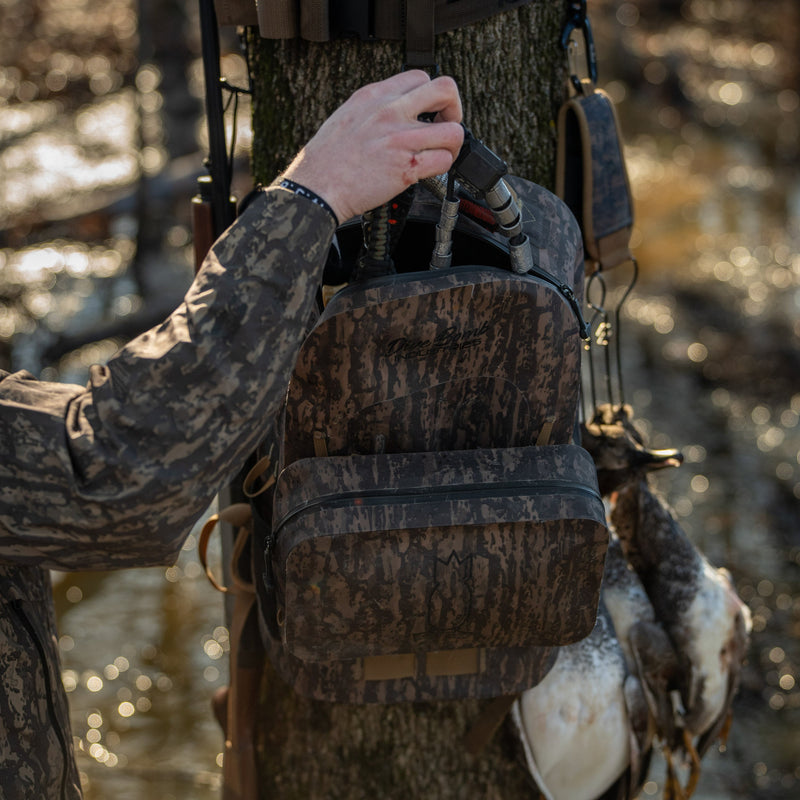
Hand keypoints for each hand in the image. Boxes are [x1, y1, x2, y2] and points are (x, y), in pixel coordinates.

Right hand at [281, 71, 463, 221]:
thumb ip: (375, 110)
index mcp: (375, 96)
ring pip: (454, 131)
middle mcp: (391, 112)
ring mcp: (401, 139)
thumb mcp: (347, 116)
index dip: (431, 96)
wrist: (317, 186)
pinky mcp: (407, 167)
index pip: (420, 77)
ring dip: (453, 145)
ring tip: (441, 153)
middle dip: (454, 110)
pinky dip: (443, 167)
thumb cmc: (326, 160)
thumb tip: (395, 113)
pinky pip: (444, 161)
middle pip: (446, 90)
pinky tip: (430, 171)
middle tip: (445, 126)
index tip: (429, 112)